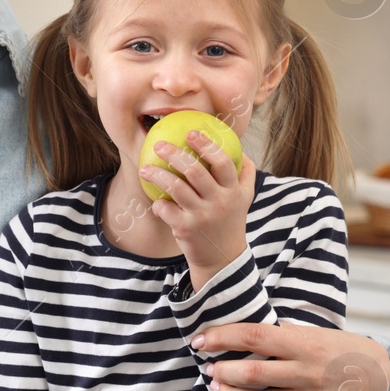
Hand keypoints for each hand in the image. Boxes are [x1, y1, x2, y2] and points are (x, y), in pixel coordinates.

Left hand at [141, 133, 253, 288]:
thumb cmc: (230, 220)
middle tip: (159, 145)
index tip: (191, 133)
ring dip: (157, 175)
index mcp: (233, 191)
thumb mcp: (244, 198)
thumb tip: (239, 147)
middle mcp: (219, 202)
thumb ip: (244, 173)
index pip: (222, 162)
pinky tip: (155, 201)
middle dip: (174, 154)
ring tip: (145, 168)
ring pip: (176, 188)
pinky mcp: (185, 229)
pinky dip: (158, 204)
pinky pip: (165, 209)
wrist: (222, 257)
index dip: (206, 145)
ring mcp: (202, 216)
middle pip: (195, 171)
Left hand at [192, 323, 389, 390]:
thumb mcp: (311, 332)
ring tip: (217, 388)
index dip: (222, 338)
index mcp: (306, 344)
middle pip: (251, 374)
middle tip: (211, 368)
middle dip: (222, 372)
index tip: (201, 340)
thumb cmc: (335, 349)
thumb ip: (277, 334)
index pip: (254, 337)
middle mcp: (309, 374)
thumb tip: (232, 332)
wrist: (376, 377)